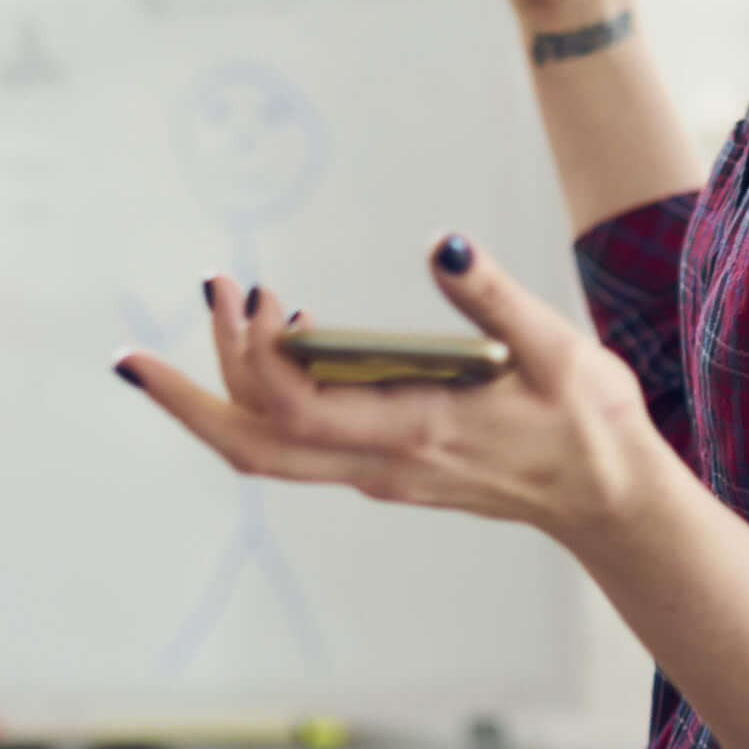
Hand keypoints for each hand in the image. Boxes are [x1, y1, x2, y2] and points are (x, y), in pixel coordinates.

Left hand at [111, 234, 679, 558]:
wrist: (611, 504)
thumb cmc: (590, 427)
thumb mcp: (555, 349)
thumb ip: (491, 298)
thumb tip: (442, 243)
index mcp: (415, 431)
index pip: (295, 411)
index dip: (247, 357)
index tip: (239, 294)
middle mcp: (380, 465)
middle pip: (252, 448)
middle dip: (189, 400)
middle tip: (137, 354)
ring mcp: (377, 473)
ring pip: (267, 450)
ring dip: (221, 393)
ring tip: (222, 307)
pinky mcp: (384, 467)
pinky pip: (300, 441)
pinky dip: (268, 395)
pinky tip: (290, 334)